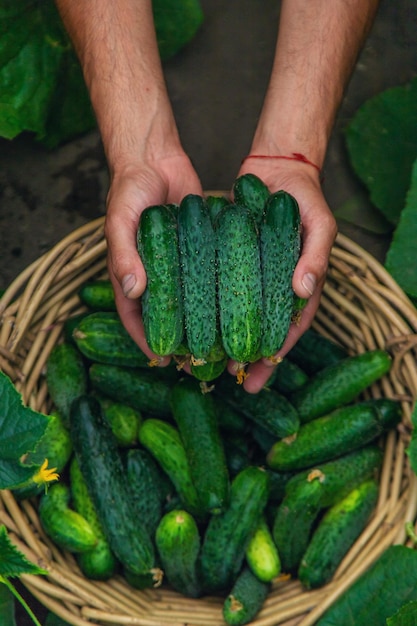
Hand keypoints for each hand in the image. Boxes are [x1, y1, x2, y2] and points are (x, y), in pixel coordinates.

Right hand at [104, 153, 202, 363]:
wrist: (154, 157)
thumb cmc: (129, 188)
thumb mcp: (120, 220)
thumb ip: (123, 253)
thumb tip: (133, 290)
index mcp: (130, 274)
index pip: (135, 316)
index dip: (147, 341)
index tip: (164, 361)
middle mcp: (156, 274)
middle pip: (167, 316)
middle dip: (180, 340)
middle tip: (198, 361)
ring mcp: (178, 264)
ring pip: (191, 300)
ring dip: (203, 322)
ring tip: (222, 343)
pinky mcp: (200, 250)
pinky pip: (209, 275)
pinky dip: (219, 291)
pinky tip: (237, 307)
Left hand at [229, 159, 336, 392]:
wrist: (278, 166)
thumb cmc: (306, 196)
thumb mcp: (320, 224)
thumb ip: (317, 256)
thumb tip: (305, 290)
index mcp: (300, 285)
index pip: (290, 328)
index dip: (275, 354)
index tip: (258, 376)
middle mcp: (274, 286)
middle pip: (261, 329)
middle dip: (248, 357)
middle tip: (230, 379)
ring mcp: (252, 275)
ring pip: (238, 314)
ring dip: (225, 337)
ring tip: (207, 360)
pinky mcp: (231, 261)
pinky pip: (221, 287)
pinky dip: (210, 306)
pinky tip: (194, 321)